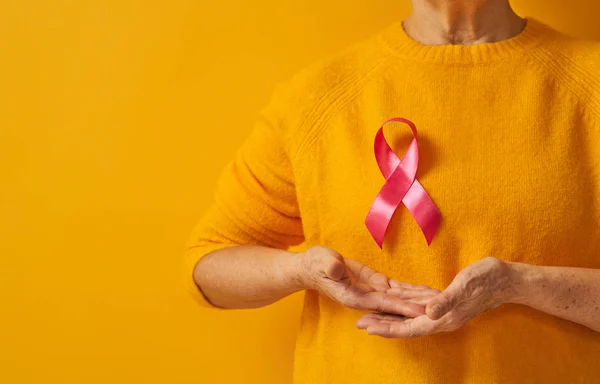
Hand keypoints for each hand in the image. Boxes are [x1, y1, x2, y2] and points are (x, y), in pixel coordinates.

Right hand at [299, 246, 439, 317]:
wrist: (312, 267)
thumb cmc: (314, 264)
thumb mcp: (320, 261)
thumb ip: (330, 267)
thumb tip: (337, 270)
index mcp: (354, 296)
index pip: (383, 303)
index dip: (402, 307)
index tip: (421, 310)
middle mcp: (366, 299)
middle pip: (397, 305)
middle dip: (418, 306)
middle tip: (442, 307)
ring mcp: (372, 293)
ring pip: (399, 298)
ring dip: (418, 299)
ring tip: (440, 299)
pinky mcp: (375, 284)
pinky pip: (396, 289)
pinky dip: (411, 290)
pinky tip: (425, 291)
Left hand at [357, 257, 517, 337]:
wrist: (508, 279)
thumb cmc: (488, 280)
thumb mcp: (466, 285)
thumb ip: (447, 300)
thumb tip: (429, 313)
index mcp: (443, 318)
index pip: (409, 327)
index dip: (388, 328)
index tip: (368, 328)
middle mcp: (440, 317)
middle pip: (405, 324)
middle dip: (383, 323)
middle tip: (359, 322)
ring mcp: (442, 310)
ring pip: (409, 315)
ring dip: (390, 314)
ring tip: (370, 312)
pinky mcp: (444, 300)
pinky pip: (417, 305)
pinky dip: (403, 303)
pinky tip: (393, 299)